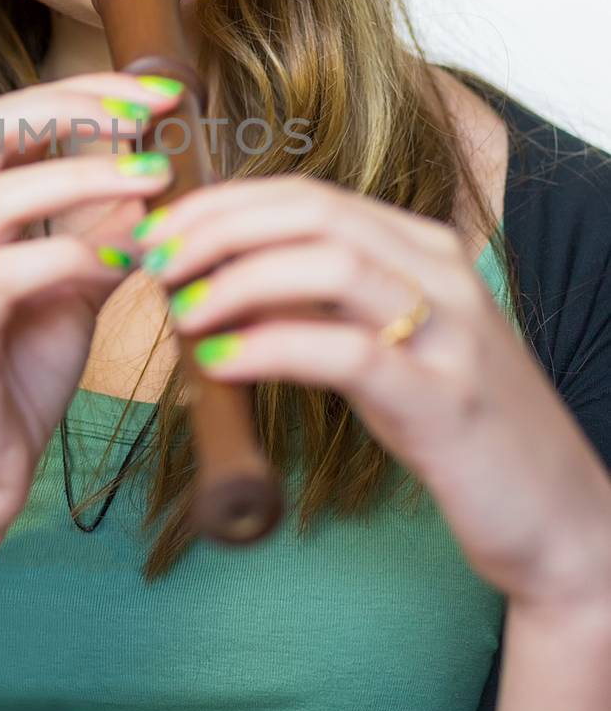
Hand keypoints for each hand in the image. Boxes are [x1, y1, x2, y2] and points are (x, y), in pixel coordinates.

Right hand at [0, 71, 182, 540]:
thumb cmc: (20, 376)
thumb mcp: (75, 286)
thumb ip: (101, 230)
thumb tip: (152, 173)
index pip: (3, 119)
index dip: (74, 93)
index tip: (153, 95)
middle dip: (70, 105)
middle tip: (147, 111)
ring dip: (84, 175)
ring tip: (153, 178)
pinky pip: (3, 275)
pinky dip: (66, 256)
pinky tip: (122, 262)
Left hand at [133, 172, 610, 608]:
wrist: (555, 516)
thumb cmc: (453, 428)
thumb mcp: (384, 349)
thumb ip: (318, 308)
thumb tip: (220, 284)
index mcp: (423, 249)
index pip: (308, 194)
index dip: (223, 203)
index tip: (161, 230)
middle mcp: (442, 273)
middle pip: (311, 213)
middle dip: (217, 228)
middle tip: (155, 261)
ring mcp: (449, 333)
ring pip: (329, 264)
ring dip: (236, 279)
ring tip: (181, 311)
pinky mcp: (445, 400)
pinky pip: (345, 351)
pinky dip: (269, 347)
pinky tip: (218, 362)